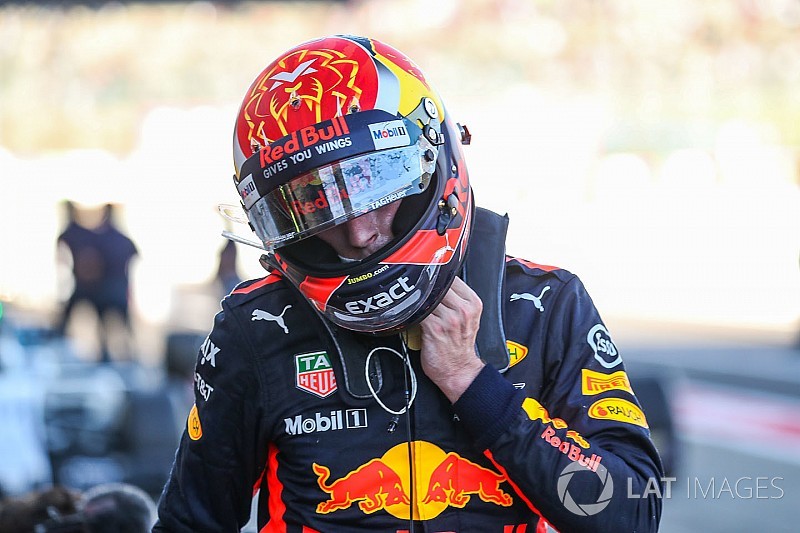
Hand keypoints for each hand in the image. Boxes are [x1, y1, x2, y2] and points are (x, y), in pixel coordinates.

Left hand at [419, 276, 484, 402]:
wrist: (459, 370)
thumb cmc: (460, 346)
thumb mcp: (467, 317)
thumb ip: (456, 299)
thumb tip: (435, 282)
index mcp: (473, 303)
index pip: (452, 277)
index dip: (437, 275)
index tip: (427, 275)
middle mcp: (463, 310)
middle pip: (439, 285)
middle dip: (425, 286)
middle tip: (415, 286)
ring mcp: (449, 319)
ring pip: (427, 297)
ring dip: (416, 298)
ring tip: (410, 298)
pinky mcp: (435, 329)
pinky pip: (419, 312)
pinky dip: (412, 310)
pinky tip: (409, 311)